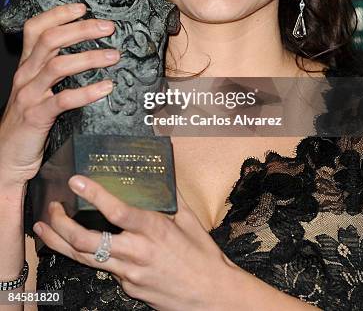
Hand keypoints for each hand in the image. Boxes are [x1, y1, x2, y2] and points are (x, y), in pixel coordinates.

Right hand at [0, 4, 118, 185]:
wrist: (6, 157)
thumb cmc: (27, 121)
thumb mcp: (36, 88)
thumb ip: (54, 70)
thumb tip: (88, 51)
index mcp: (27, 65)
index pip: (36, 28)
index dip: (58, 14)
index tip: (83, 8)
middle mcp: (26, 75)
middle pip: (50, 40)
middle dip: (81, 29)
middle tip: (108, 27)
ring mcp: (29, 94)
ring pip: (58, 66)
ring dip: (89, 57)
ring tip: (114, 56)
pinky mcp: (36, 116)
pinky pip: (63, 100)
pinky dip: (87, 92)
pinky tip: (106, 87)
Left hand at [33, 176, 234, 310]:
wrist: (213, 296)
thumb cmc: (203, 256)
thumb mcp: (189, 220)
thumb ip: (171, 194)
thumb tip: (163, 170)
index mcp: (154, 230)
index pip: (116, 211)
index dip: (94, 195)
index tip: (76, 181)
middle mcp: (137, 253)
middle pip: (87, 241)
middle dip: (62, 224)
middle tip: (52, 208)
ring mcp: (130, 275)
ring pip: (86, 259)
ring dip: (60, 243)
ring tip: (45, 228)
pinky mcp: (128, 289)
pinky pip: (106, 270)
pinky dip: (91, 257)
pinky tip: (82, 247)